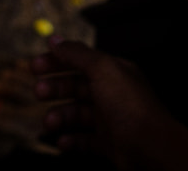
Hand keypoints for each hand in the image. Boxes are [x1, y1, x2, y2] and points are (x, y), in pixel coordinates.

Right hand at [20, 39, 187, 169]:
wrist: (151, 149)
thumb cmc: (131, 106)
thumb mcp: (101, 68)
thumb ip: (75, 52)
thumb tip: (54, 38)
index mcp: (113, 72)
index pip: (79, 61)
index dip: (56, 61)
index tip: (35, 66)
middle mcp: (112, 94)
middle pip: (75, 87)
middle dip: (54, 88)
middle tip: (38, 92)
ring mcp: (110, 120)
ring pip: (77, 114)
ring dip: (59, 116)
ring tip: (48, 121)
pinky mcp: (109, 144)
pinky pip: (84, 140)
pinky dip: (70, 139)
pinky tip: (61, 139)